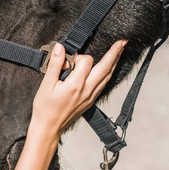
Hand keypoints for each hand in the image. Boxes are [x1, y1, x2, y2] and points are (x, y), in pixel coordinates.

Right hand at [13, 40, 125, 169]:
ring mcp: (91, 97)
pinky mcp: (91, 101)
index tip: (66, 61)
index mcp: (76, 85)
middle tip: (123, 41)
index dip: (77, 57)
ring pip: (107, 76)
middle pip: (105, 68)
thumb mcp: (46, 84)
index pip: (86, 62)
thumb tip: (60, 47)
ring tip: (120, 50)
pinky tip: (108, 68)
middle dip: (115, 53)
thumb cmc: (45, 107)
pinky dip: (108, 74)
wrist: (48, 128)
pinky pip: (103, 84)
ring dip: (114, 62)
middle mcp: (87, 90)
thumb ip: (55, 64)